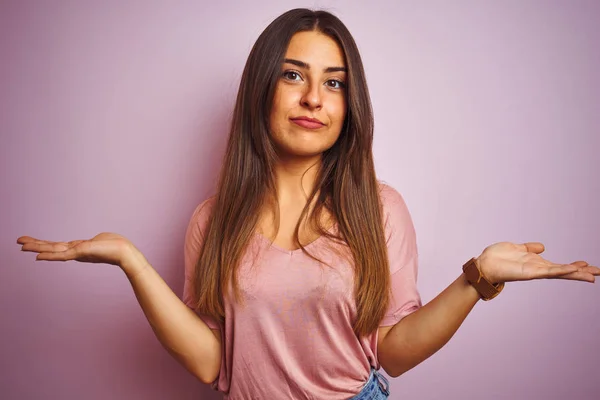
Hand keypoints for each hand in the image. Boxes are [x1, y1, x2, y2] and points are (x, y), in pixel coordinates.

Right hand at [17, 233, 148, 277]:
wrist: (125, 253)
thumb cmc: (116, 246)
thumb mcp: (99, 241)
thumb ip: (90, 243)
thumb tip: (90, 243)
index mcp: (78, 248)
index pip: (57, 245)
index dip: (43, 244)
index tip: (30, 243)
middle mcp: (75, 251)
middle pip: (51, 247)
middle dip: (35, 244)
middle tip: (18, 242)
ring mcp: (77, 253)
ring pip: (53, 250)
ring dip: (37, 248)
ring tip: (22, 247)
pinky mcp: (81, 253)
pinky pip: (62, 255)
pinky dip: (50, 256)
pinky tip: (38, 256)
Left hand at [476, 242, 598, 283]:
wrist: (483, 264)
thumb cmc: (497, 258)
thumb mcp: (517, 248)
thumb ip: (529, 248)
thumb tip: (542, 247)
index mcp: (536, 263)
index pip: (559, 265)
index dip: (573, 266)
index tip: (587, 264)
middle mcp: (537, 268)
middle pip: (564, 271)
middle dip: (580, 273)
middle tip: (598, 273)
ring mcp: (534, 271)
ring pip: (560, 272)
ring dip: (575, 273)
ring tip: (591, 274)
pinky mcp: (529, 272)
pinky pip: (548, 271)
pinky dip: (560, 270)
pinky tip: (572, 269)